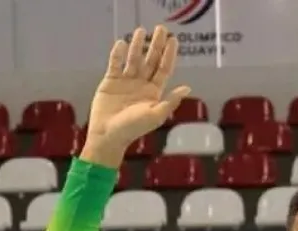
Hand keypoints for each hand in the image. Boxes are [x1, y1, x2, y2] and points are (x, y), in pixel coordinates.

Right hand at [81, 25, 190, 167]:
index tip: (174, 40)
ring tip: (140, 31)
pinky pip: (115, 64)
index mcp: (154, 92)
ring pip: (133, 59)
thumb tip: (187, 88)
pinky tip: (122, 43)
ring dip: (137, 45)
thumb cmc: (134, 128)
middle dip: (156, 45)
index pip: (164, 69)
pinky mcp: (110, 81)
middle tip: (161, 28)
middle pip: (151, 60)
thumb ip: (171, 100)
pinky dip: (118, 54)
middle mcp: (142, 84)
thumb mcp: (156, 114)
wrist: (109, 134)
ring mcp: (126, 81)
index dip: (169, 55)